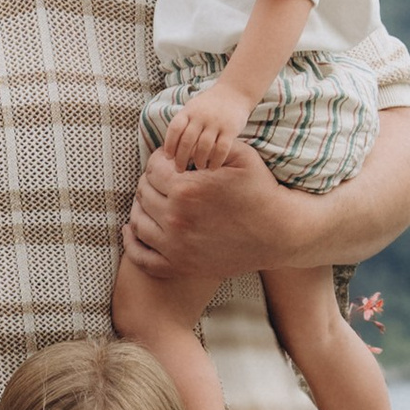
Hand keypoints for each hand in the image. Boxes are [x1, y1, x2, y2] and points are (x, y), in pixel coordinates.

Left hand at [122, 129, 291, 280]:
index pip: (152, 168)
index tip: (170, 162)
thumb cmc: (260, 191)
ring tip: (154, 200)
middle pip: (143, 192)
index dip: (160, 160)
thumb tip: (180, 143)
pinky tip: (132, 230)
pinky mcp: (179, 266)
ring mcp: (175, 246)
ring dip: (142, 207)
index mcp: (186, 189)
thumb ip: (206, 144)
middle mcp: (175, 218)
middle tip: (165, 180)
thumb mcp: (240, 155)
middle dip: (152, 182)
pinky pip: (141, 257)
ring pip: (137, 221)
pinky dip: (131, 243)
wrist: (278, 233)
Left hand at [163, 75, 257, 171]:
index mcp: (189, 111)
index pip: (175, 129)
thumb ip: (183, 123)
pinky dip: (216, 160)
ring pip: (204, 147)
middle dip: (181, 158)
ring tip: (198, 167)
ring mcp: (216, 122)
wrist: (235, 92)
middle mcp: (201, 116)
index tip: (168, 157)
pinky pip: (222, 148)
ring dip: (199, 160)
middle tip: (179, 169)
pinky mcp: (230, 129)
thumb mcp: (193, 107)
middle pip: (187, 141)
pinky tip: (213, 167)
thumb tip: (170, 147)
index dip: (169, 144)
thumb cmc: (209, 105)